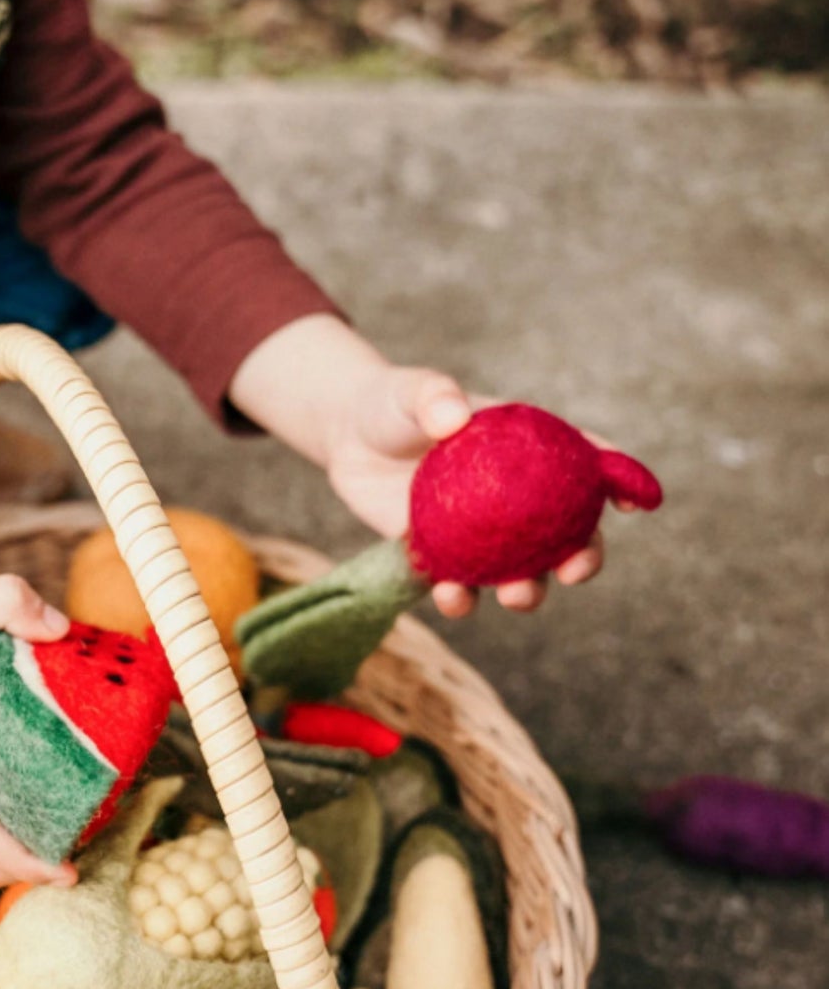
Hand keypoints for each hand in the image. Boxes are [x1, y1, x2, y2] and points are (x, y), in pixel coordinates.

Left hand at [227, 314, 604, 616]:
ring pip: (520, 570)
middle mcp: (516, 497)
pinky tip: (451, 595)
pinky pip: (459, 584)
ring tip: (515, 595)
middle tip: (575, 570)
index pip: (586, 462)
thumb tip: (453, 418)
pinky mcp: (443, 556)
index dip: (619, 481)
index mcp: (531, 450)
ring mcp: (483, 532)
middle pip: (567, 532)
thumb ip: (433, 397)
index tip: (639, 502)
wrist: (349, 437)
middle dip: (583, 557)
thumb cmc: (393, 404)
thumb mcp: (411, 392)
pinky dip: (460, 596)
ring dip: (527, 589)